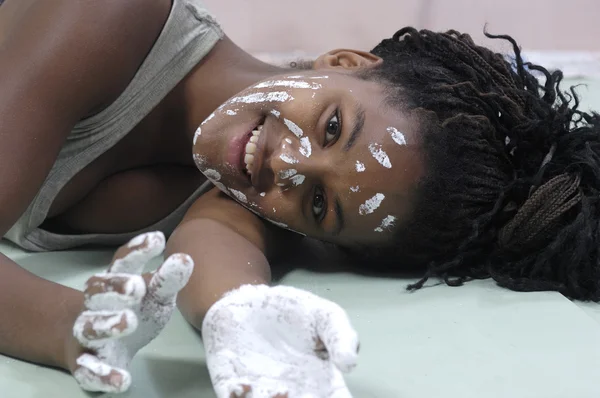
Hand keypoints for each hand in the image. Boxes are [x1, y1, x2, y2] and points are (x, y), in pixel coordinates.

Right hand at [68, 231, 193, 392]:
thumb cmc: (132, 311)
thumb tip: (185, 258)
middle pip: (96, 290)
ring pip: (89, 327)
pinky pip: (88, 370)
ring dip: (107, 324)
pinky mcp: (86, 364)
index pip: (122, 261)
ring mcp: (88, 334)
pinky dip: (103, 375)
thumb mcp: (155, 295)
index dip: (137, 249)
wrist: (92, 344)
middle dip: (115, 287)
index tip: (158, 239)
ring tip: (128, 321)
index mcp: (116, 283)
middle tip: (137, 287)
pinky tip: (122, 380)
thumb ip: (168, 280)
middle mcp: (96, 305)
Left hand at [202, 284, 358, 397]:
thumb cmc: (293, 312)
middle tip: (308, 395)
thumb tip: (350, 364)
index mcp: (320, 382)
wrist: (250, 299)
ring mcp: (261, 391)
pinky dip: (238, 396)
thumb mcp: (326, 316)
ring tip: (281, 390)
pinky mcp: (231, 383)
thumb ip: (341, 336)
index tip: (338, 396)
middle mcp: (292, 393)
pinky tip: (244, 385)